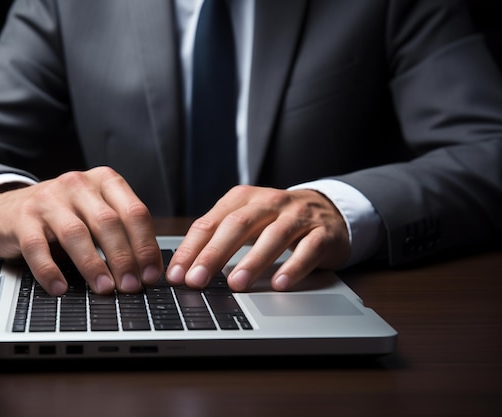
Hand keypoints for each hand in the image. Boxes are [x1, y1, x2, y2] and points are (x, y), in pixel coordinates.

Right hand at [0, 167, 162, 295]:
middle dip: (123, 258)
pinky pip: (37, 247)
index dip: (145, 245)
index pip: (134, 212)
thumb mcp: (96, 213)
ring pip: (76, 234)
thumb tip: (146, 272)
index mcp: (105, 181)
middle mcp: (78, 185)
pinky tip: (60, 288)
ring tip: (104, 288)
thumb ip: (120, 234)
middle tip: (131, 286)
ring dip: (93, 265)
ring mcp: (49, 199)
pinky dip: (49, 271)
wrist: (9, 208)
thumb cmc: (65, 215)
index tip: (151, 274)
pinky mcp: (22, 218)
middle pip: (108, 222)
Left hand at [166, 186, 350, 290]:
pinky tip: (280, 284)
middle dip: (214, 255)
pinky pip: (308, 249)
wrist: (328, 210)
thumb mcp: (246, 221)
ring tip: (236, 284)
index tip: (177, 275)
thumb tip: (186, 270)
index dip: (191, 249)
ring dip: (253, 261)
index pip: (210, 222)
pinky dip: (294, 267)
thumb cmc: (276, 221)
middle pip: (238, 226)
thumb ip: (218, 239)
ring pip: (273, 236)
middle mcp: (269, 202)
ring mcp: (298, 216)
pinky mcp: (323, 233)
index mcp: (243, 198)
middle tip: (196, 281)